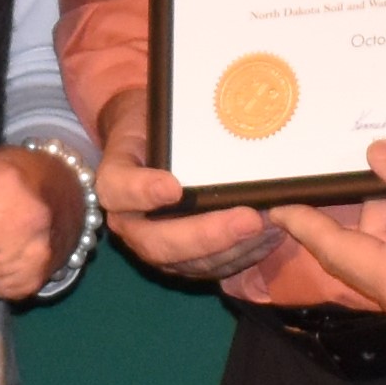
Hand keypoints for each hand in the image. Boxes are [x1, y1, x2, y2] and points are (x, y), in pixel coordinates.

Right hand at [87, 93, 364, 308]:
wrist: (152, 146)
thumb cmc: (154, 126)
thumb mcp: (150, 116)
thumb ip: (164, 127)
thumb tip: (217, 119)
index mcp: (114, 184)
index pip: (117, 191)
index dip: (143, 193)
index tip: (173, 188)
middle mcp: (130, 225)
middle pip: (158, 244)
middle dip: (207, 236)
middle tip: (249, 219)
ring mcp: (157, 249)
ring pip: (190, 265)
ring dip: (234, 250)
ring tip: (271, 226)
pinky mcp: (185, 262)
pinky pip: (213, 269)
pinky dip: (245, 255)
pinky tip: (272, 235)